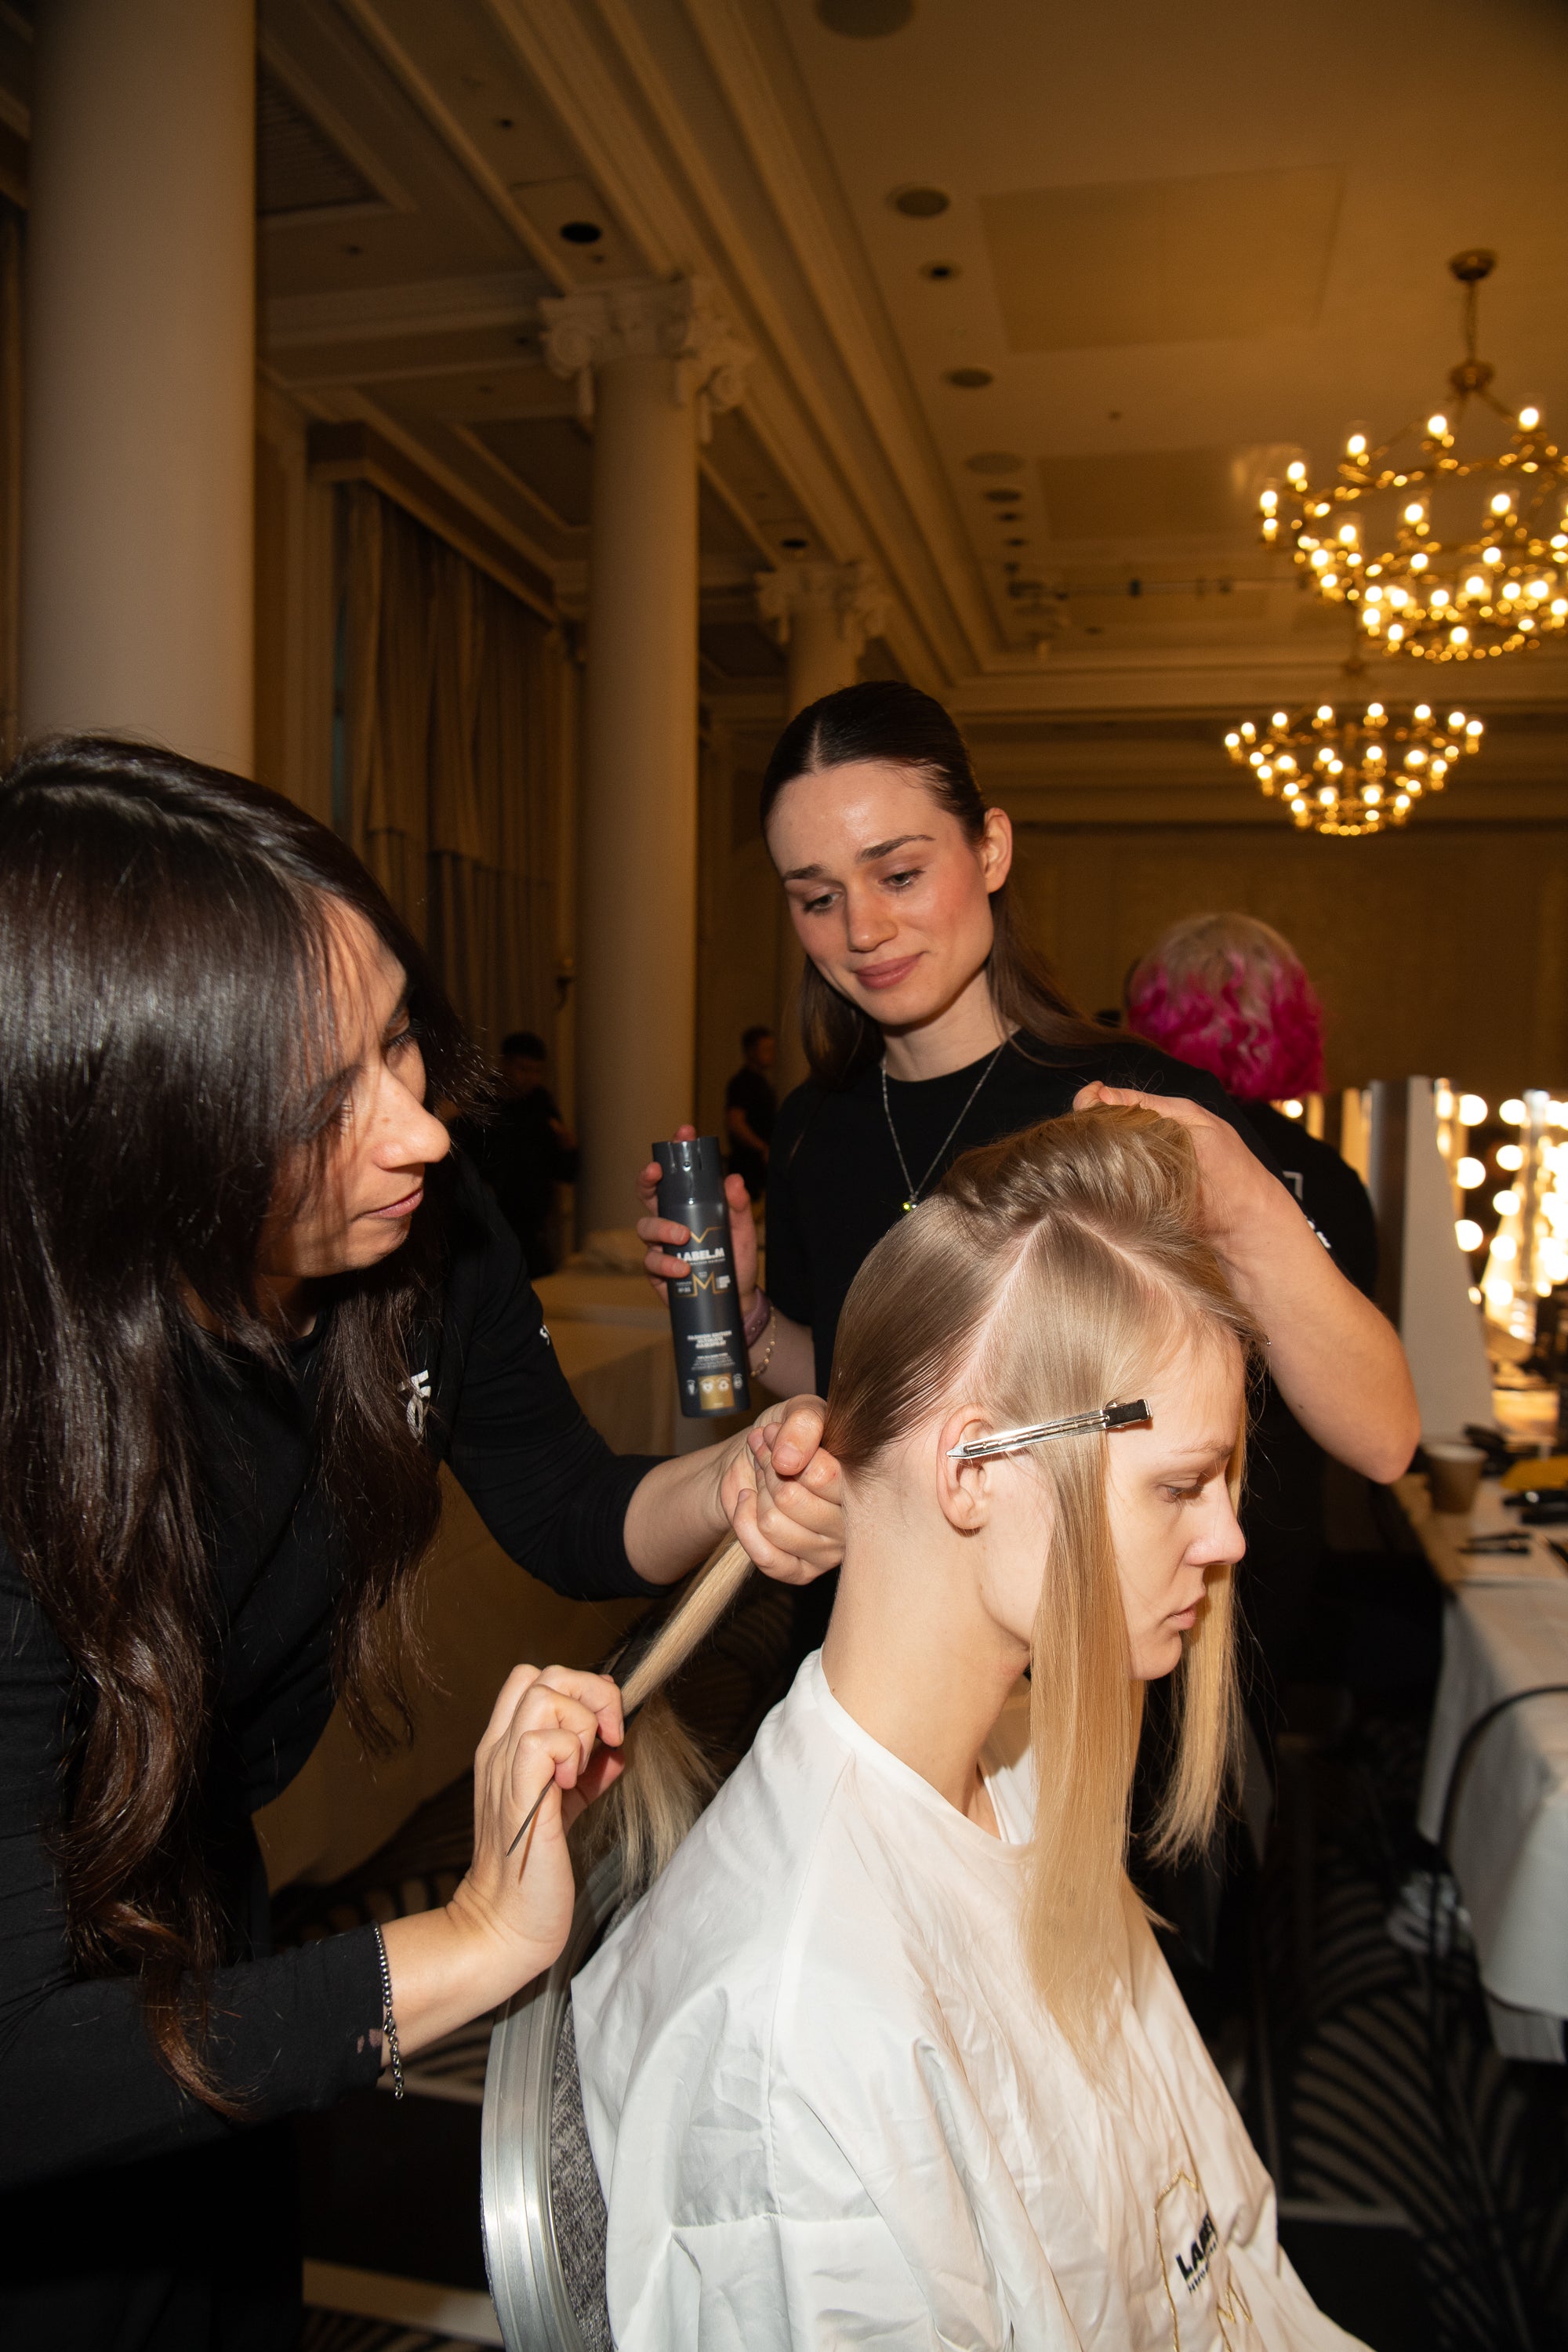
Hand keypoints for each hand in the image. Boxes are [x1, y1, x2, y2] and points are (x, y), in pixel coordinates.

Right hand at [447, 1664, 624, 1992]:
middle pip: (542, 1674)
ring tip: (583, 1768)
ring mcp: (504, 1770)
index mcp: (507, 1749)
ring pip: (542, 1696)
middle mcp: (499, 1751)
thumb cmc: (533, 1871)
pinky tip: (571, 1787)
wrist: (505, 1926)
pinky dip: (569, 1753)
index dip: (579, 1688)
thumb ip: (587, 1773)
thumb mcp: (564, 1807)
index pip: (532, 1678)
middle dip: (590, 1694)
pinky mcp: (518, 1796)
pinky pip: (540, 1742)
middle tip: (606, 1740)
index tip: (604, 1729)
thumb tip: (617, 1747)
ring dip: (580, 1724)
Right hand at [637, 1123, 759, 1310]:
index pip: (676, 1175)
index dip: (674, 1152)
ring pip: (645, 1227)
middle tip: (656, 1172)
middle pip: (648, 1194)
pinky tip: (681, 1267)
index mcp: (689, 1206)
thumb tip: (734, 1180)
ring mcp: (660, 1246)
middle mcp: (670, 1221)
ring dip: (662, 1228)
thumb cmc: (736, 1260)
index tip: (682, 1134)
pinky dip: (665, 1263)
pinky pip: (651, 1262)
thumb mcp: (743, 1231)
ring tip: (683, 1237)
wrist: (735, 1300)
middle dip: (647, 1179)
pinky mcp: (657, 1272)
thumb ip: (739, 1207)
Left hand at [716, 1395, 844, 1584]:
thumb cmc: (785, 1440)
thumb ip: (803, 1421)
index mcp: (861, 1482)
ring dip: (757, 1494)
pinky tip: (748, 1503)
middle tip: (766, 1457)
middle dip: (767, 1471)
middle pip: (791, 1500)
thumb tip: (788, 1460)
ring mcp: (830, 1551)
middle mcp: (853, 1521)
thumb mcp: (797, 1411)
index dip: (787, 1451)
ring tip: (761, 1479)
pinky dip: (744, 1522)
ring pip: (773, 1525)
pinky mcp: (802, 1572)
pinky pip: (765, 1556)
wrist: (753, 1465)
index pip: (823, 1475)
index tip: (772, 1434)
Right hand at [1072, 1082, 1287, 1267]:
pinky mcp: (1133, 1203)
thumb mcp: (1192, 1125)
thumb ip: (1146, 1109)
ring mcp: (1137, 1174)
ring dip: (1093, 1158)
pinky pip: (1107, 1188)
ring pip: (1099, 1160)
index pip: (1112, 1102)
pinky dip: (1101, 1185)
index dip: (1092, 1102)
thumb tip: (1098, 1093)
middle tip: (1085, 1137)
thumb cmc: (1232, 1174)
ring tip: (1091, 1159)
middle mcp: (1145, 1144)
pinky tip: (1099, 1183)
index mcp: (1160, 1118)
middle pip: (1100, 1130)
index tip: (1083, 1106)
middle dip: (1089, 1130)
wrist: (1246, 1229)